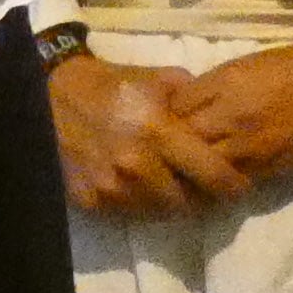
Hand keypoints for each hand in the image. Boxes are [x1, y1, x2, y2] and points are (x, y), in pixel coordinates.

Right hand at [48, 51, 248, 217]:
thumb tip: (224, 118)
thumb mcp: (161, 79)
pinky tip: (142, 186)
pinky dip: (141, 204)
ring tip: (174, 187)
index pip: (212, 175)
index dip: (232, 186)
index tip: (239, 186)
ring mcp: (111, 187)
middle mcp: (136, 166)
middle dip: (202, 198)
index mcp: (158, 132)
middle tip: (205, 189)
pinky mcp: (91, 201)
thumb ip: (196, 100)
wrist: (53, 95)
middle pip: (188, 203)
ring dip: (171, 203)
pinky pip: (129, 213)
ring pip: (159, 213)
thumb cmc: (114, 84)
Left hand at [165, 29, 292, 197]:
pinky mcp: (271, 166)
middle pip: (180, 141)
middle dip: (170, 151)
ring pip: (202, 166)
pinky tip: (215, 186)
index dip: (164, 120)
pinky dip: (220, 185)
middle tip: (167, 159)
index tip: (161, 128)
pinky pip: (233, 181)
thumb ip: (218, 88)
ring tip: (187, 178)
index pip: (173, 108)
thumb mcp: (251, 66)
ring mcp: (250, 143)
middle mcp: (230, 113)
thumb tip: (189, 109)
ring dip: (192, 174)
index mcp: (224, 81)